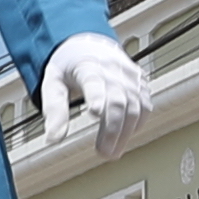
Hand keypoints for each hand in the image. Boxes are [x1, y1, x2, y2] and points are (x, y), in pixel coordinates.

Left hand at [40, 32, 151, 159]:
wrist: (91, 44)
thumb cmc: (69, 67)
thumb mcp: (52, 83)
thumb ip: (54, 110)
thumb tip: (53, 139)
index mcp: (87, 66)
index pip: (94, 81)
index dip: (97, 96)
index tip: (95, 112)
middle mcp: (112, 69)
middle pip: (118, 101)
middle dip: (112, 130)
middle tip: (103, 153)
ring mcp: (130, 75)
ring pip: (135, 106)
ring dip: (126, 133)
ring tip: (112, 152)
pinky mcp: (141, 82)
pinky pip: (145, 105)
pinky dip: (137, 123)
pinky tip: (125, 135)